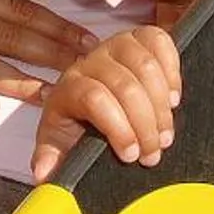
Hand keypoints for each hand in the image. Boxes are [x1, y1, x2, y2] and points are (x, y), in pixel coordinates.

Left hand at [32, 25, 180, 180]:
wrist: (92, 99)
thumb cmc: (77, 123)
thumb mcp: (60, 145)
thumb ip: (52, 160)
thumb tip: (41, 175)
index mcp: (68, 87)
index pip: (94, 98)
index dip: (117, 128)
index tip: (130, 155)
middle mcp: (91, 61)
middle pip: (125, 85)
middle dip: (145, 125)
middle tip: (153, 153)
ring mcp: (116, 45)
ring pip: (146, 66)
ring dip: (162, 106)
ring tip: (164, 134)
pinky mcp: (140, 37)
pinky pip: (161, 42)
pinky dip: (172, 71)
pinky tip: (172, 99)